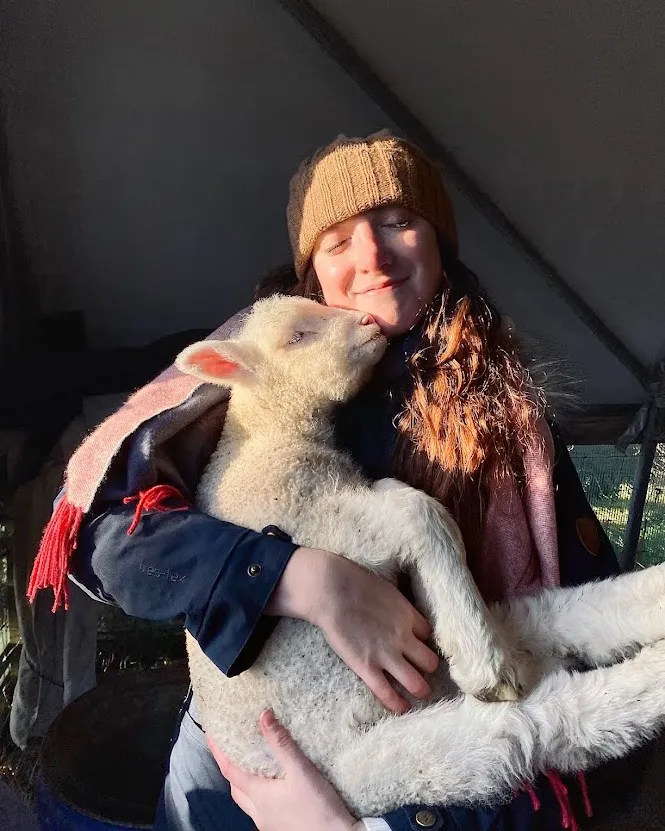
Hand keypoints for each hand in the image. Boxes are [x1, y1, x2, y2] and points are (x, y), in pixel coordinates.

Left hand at [209, 709, 357, 830]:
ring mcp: (267, 822)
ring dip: (243, 781)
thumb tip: (263, 716)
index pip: (229, 770)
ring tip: (250, 763)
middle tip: (229, 747)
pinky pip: (259, 807)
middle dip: (229, 767)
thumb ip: (282, 743)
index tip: (211, 735)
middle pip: (235, 787)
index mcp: (258, 796)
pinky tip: (271, 785)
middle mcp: (258, 812)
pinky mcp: (279, 826)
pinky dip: (258, 792)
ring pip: (246, 799)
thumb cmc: (318, 807)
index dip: (219, 752)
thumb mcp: (301, 770)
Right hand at [267, 547, 438, 712]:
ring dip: (420, 689)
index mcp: (408, 615)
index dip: (425, 642)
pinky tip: (402, 708)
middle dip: (428, 668)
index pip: (429, 635)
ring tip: (419, 693)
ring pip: (417, 683)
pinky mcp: (367, 668)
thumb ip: (397, 604)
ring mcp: (386, 655)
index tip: (420, 646)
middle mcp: (403, 637)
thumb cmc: (354, 582)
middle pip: (430, 662)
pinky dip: (398, 704)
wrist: (330, 589)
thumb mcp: (386, 588)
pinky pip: (388, 693)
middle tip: (423, 671)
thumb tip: (399, 610)